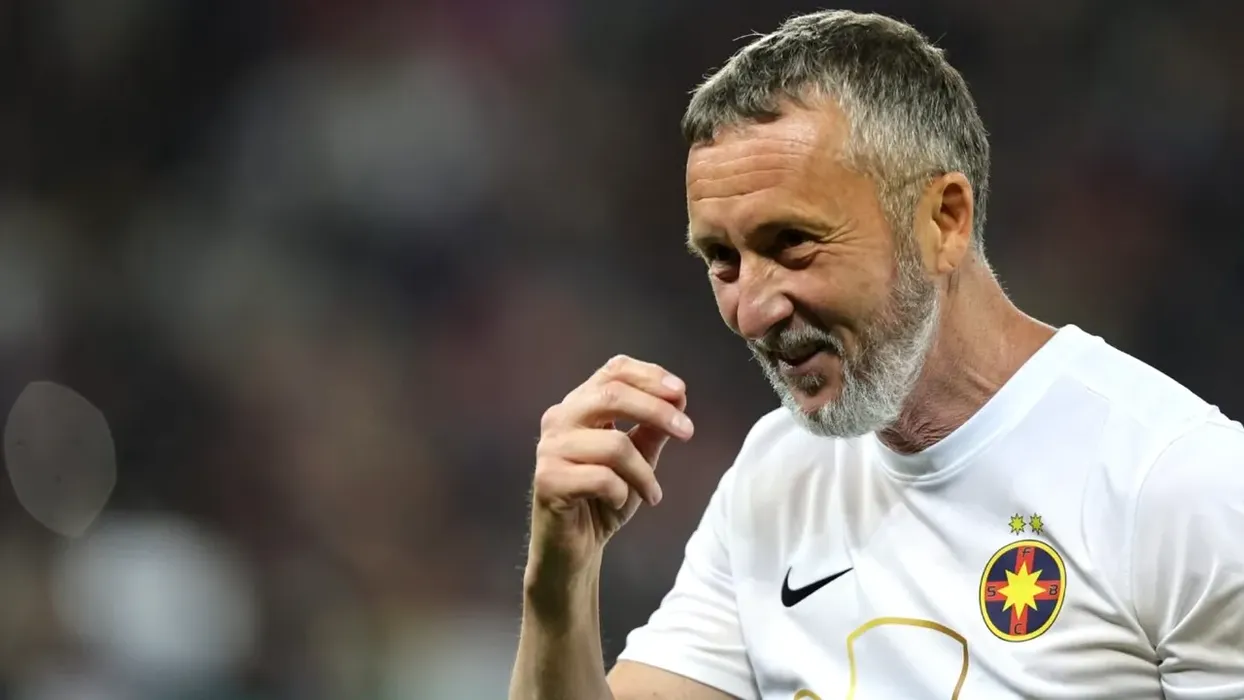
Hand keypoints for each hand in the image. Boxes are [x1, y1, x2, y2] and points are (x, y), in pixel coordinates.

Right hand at [527, 355, 693, 579]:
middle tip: (688, 431)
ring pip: (613, 445)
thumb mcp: (637, 459)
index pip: (613, 371)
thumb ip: (652, 428)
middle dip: (657, 411)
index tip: (681, 393)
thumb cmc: (604, 497)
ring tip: (652, 494)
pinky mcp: (548, 480)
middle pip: (612, 395)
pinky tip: (621, 503)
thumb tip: (679, 396)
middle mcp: (559, 419)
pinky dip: (622, 493)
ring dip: (644, 473)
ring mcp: (550, 449)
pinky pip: (602, 478)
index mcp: (579, 405)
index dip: (649, 376)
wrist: (575, 546)